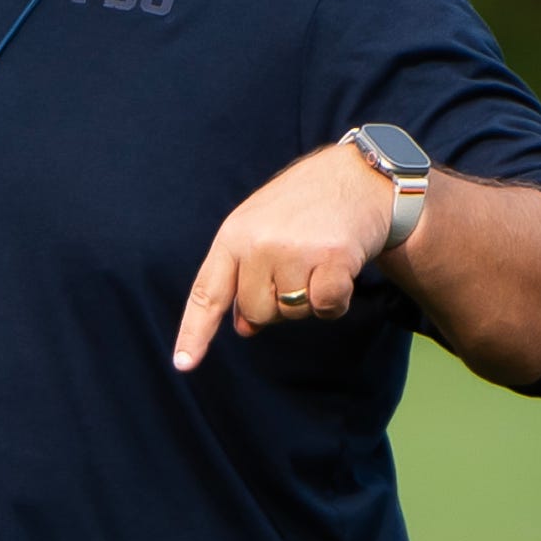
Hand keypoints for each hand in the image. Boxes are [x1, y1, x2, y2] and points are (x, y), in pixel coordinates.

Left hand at [172, 140, 395, 371]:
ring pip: (293, 313)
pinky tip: (340, 270)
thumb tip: (244, 329)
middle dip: (278, 302)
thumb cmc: (302, 207)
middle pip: (257, 313)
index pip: (207, 293)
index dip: (195, 332)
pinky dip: (336, 300)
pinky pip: (326, 308)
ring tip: (317, 260)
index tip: (184, 364)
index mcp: (232, 236)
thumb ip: (244, 276)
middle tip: (296, 265)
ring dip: (309, 298)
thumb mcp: (260, 231)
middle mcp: (258, 244)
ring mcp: (294, 250)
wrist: (356, 175)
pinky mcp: (333, 257)